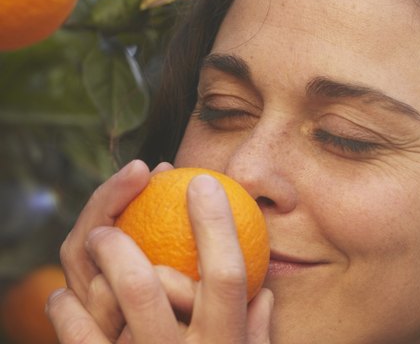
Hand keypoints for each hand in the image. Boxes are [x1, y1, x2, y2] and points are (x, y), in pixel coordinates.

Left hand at [51, 166, 273, 341]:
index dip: (217, 224)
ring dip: (91, 269)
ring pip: (108, 306)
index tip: (204, 183)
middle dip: (125, 239)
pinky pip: (78, 341)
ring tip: (89, 242)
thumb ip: (260, 335)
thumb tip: (266, 296)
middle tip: (114, 220)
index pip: (228, 274)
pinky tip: (63, 298)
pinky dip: (66, 313)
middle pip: (149, 284)